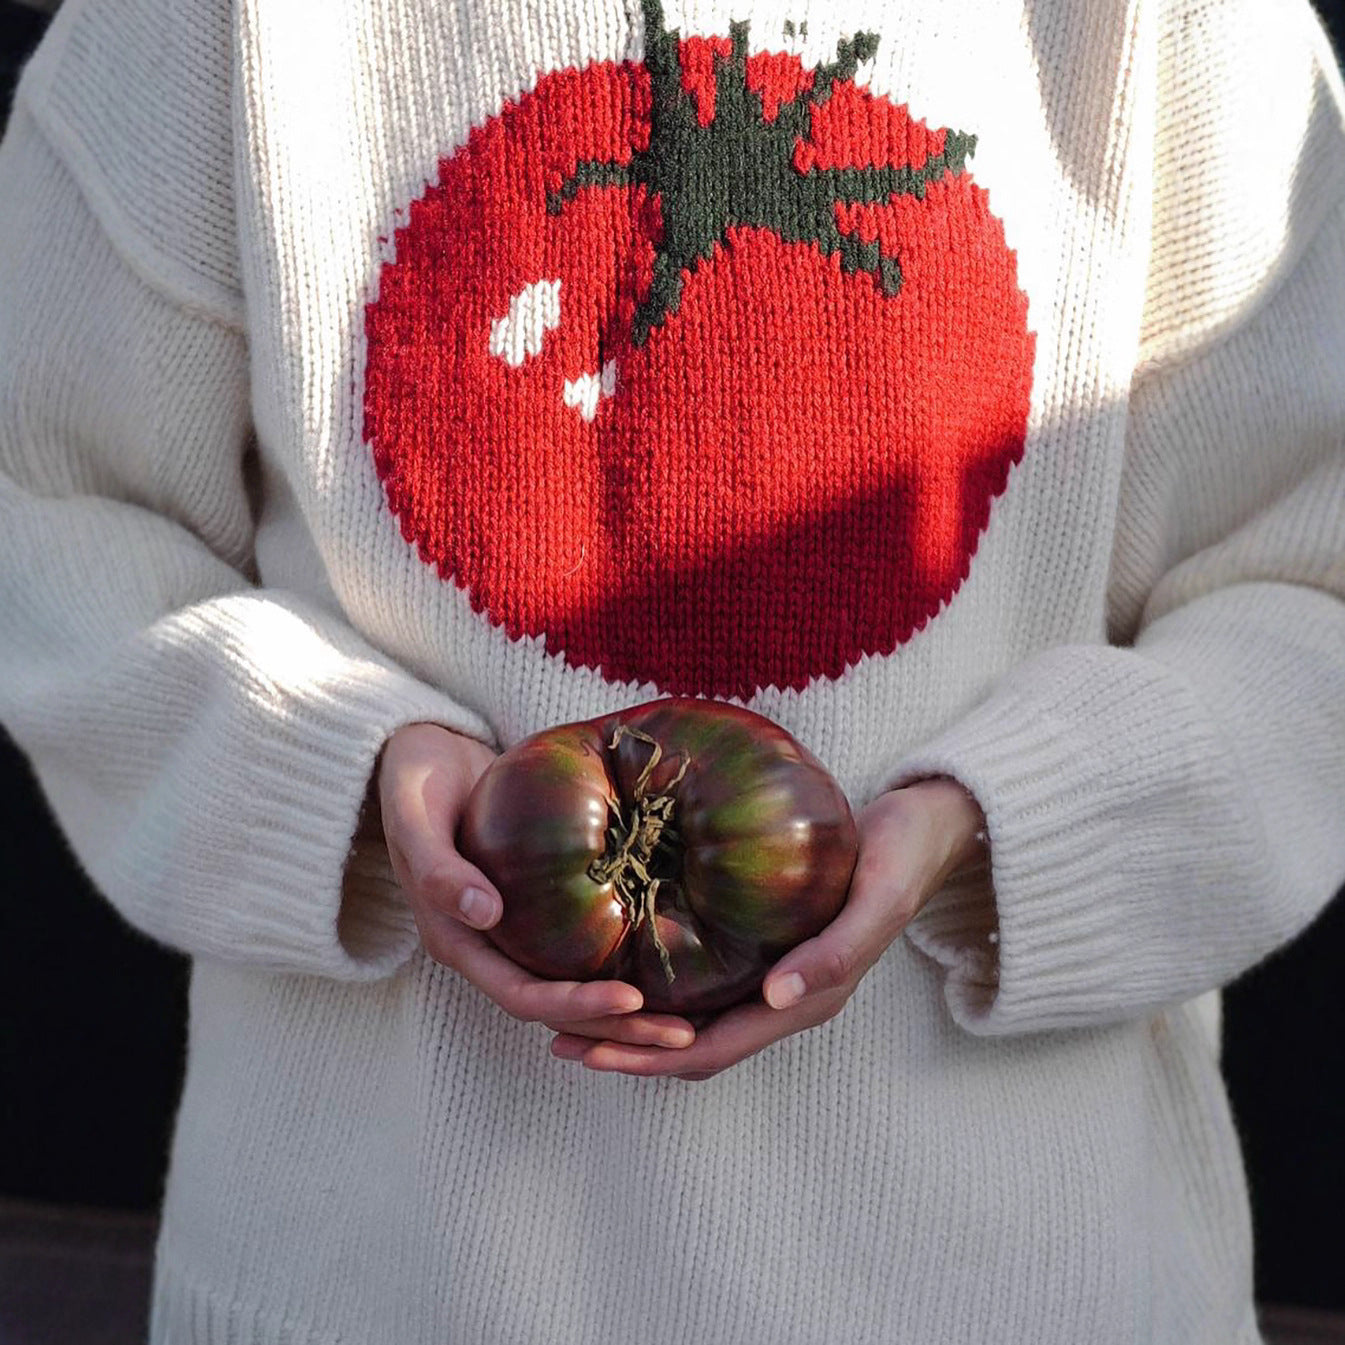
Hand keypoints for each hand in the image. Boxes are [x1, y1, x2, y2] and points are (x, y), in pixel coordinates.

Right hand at [377, 723, 694, 1050]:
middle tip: (683, 1033)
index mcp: (457, 940)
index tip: (632, 1000)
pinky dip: (620, 961)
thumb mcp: (414, 818)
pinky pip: (581, 947)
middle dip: (617, 1026)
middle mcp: (488, 946)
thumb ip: (437, 869)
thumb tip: (485, 914)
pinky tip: (667, 958)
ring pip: (573, 984)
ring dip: (625, 1010)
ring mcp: (513, 930)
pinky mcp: (536, 907)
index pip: (522, 996)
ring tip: (687, 1018)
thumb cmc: (414, 783)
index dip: (576, 1006)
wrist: (421, 755)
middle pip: (557, 1008)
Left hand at [550, 777, 987, 1079]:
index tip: (591, 1050)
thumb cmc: (896, 858)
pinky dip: (659, 987)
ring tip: (570, 1010)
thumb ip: (834, 952)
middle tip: (556, 1035)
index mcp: (806, 999)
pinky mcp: (765, 946)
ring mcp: (774, 975)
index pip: (715, 1048)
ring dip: (635, 1026)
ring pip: (695, 1019)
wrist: (922, 830)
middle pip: (694, 1045)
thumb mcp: (874, 899)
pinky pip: (705, 982)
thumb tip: (777, 1000)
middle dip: (627, 1051)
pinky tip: (619, 962)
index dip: (651, 1058)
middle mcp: (784, 997)